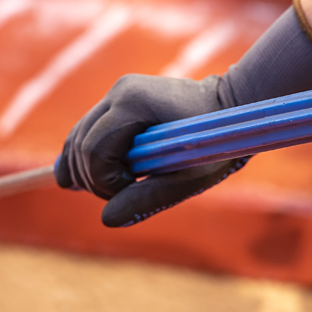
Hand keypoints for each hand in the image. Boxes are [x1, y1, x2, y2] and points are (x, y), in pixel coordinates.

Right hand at [57, 4, 311, 225]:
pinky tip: (97, 176)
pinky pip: (88, 131)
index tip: (132, 189)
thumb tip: (106, 220)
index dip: (104, 182)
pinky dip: (89, 156)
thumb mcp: (188, 178)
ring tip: (120, 184)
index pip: (92, 152)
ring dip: (87, 169)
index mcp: (132, 103)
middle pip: (79, 144)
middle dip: (93, 178)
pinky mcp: (119, 98)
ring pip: (77, 138)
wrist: (234, 108)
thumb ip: (147, 198)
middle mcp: (118, 92)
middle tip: (128, 190)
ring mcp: (117, 92)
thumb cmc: (217, 144)